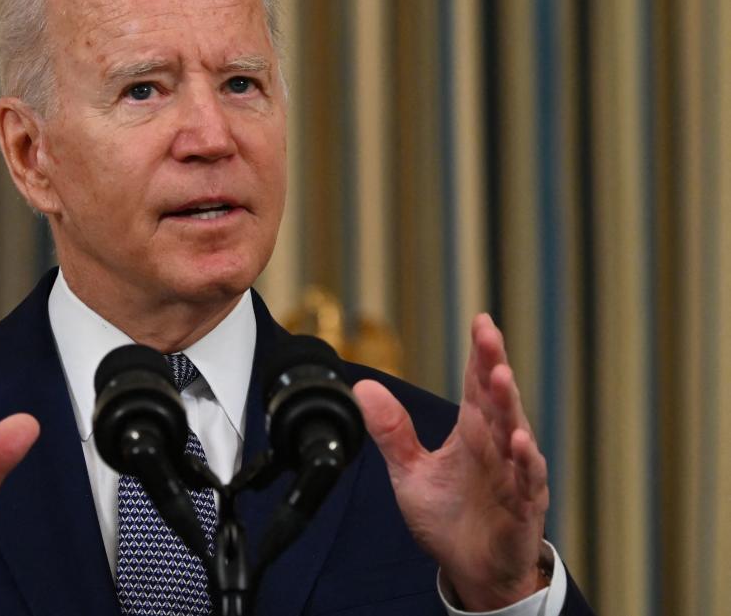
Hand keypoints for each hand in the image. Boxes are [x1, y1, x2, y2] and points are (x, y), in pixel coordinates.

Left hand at [352, 314, 548, 610]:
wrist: (472, 570)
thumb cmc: (449, 519)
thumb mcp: (410, 473)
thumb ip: (391, 432)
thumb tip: (363, 388)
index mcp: (473, 434)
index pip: (477, 386)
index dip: (480, 354)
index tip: (481, 321)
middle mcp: (497, 447)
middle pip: (498, 400)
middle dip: (494, 365)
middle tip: (489, 335)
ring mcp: (514, 475)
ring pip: (516, 433)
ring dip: (510, 406)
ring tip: (501, 378)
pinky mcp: (523, 507)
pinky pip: (528, 481)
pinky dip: (526, 462)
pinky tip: (520, 442)